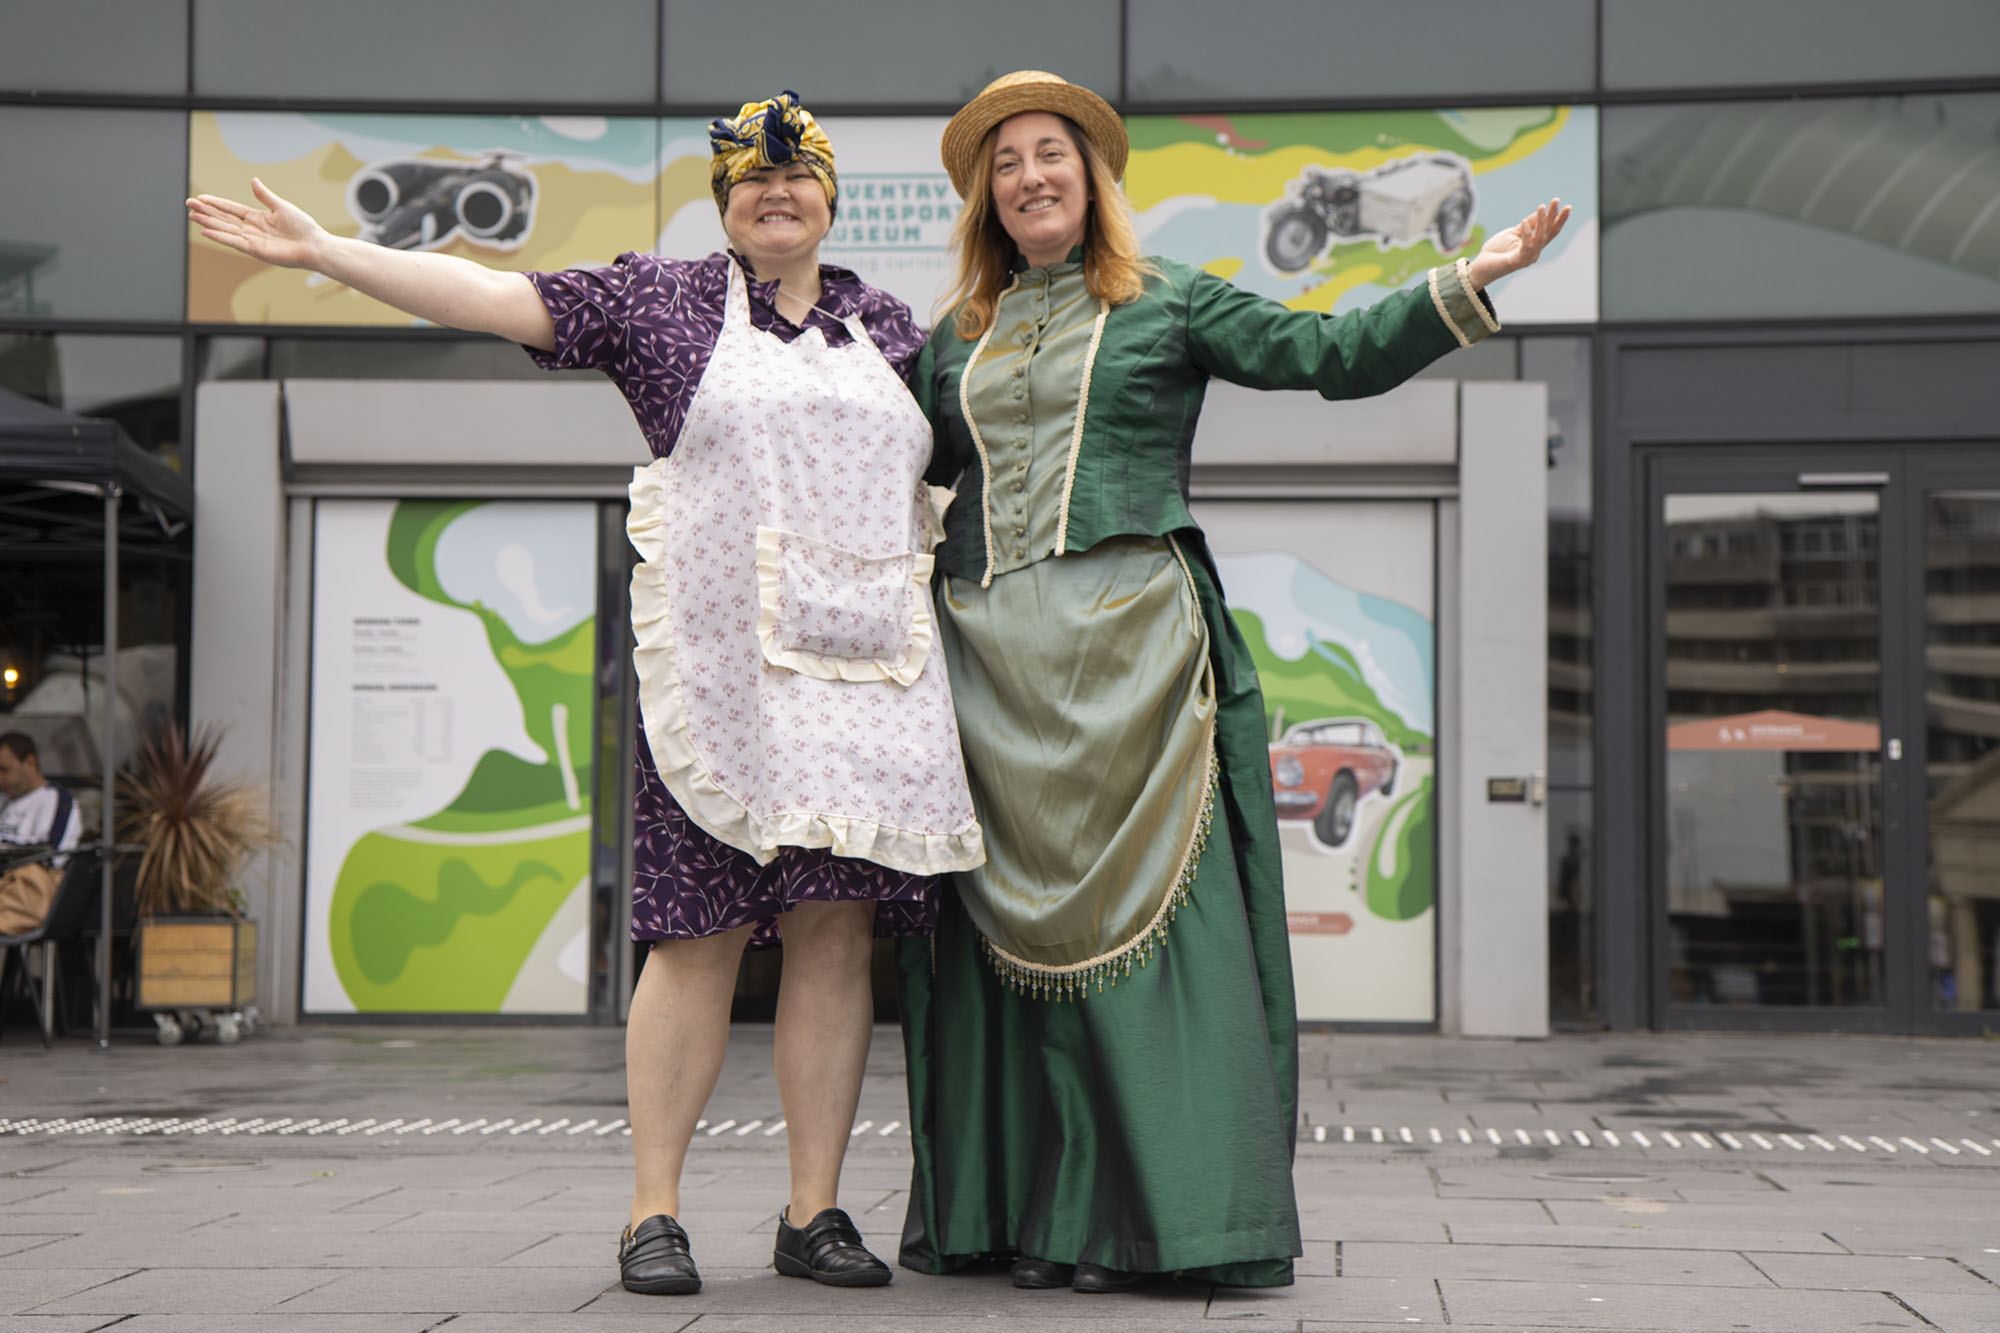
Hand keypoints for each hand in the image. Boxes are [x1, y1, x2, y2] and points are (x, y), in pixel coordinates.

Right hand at [185, 177, 329, 270]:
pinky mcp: (256, 251)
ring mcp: (253, 240)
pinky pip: (234, 242)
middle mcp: (252, 229)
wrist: (314, 246)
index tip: (200, 198)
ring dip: (209, 223)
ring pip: (226, 229)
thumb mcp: (281, 206)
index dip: (216, 203)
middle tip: (188, 204)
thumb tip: (253, 180)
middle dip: (206, 211)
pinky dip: (220, 236)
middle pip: (224, 218)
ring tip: (192, 216)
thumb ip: (265, 195)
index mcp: (258, 217)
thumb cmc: (303, 227)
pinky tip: (206, 231)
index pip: (231, 209)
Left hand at [1464, 198, 1569, 290]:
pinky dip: (1526, 234)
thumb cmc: (1496, 251)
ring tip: (1541, 207)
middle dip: (1553, 216)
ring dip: (1541, 222)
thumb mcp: (1513, 233)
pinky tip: (1523, 222)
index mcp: (1534, 245)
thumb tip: (1540, 211)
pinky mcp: (1516, 262)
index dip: (1559, 220)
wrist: (1481, 267)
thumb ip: (1527, 225)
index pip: (1550, 231)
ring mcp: (1526, 258)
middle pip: (1547, 233)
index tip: (1567, 206)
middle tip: (1556, 201)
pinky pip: (1526, 247)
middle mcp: (1534, 253)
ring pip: (1539, 238)